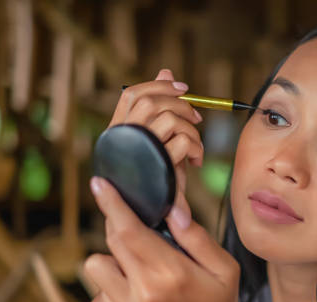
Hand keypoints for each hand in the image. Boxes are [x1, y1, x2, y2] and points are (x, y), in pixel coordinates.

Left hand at [85, 176, 244, 301]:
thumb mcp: (224, 268)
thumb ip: (197, 237)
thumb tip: (172, 209)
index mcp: (172, 273)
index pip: (130, 230)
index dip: (112, 204)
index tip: (99, 183)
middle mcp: (145, 292)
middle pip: (112, 241)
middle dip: (118, 225)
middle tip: (135, 226)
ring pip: (96, 265)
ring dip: (113, 258)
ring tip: (139, 267)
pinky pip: (103, 292)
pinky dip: (117, 284)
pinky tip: (141, 291)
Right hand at [109, 69, 203, 200]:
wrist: (152, 216)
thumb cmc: (157, 175)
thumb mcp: (160, 139)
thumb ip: (161, 106)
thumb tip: (166, 69)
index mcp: (119, 132)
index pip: (132, 94)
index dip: (158, 85)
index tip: (184, 88)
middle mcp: (123, 139)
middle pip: (151, 102)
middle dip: (180, 104)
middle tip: (196, 119)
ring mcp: (139, 152)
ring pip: (168, 118)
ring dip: (190, 129)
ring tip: (195, 147)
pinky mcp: (157, 166)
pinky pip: (182, 141)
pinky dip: (196, 148)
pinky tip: (196, 162)